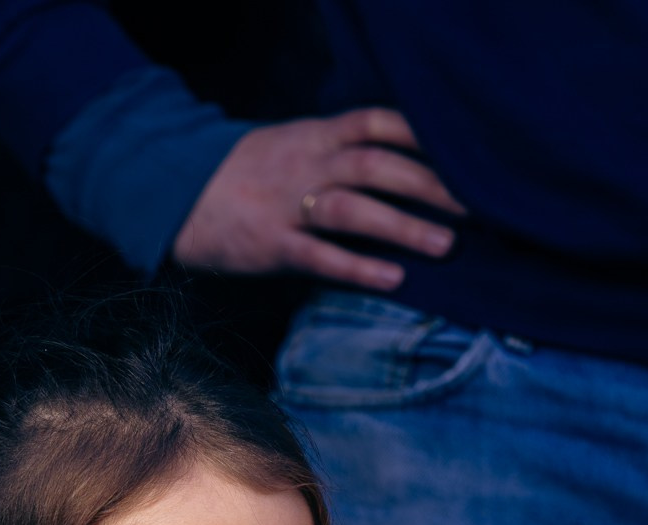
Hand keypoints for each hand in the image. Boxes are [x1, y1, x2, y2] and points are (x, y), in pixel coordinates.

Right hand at [172, 108, 464, 289]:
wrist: (171, 196)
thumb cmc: (240, 177)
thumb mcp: (288, 148)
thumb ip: (334, 154)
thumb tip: (391, 166)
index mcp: (313, 137)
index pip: (377, 122)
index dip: (422, 135)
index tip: (463, 151)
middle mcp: (306, 164)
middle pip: (378, 165)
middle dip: (430, 184)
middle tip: (476, 206)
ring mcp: (286, 204)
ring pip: (353, 208)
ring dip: (403, 226)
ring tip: (445, 245)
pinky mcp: (269, 246)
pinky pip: (320, 256)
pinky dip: (358, 268)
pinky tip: (392, 279)